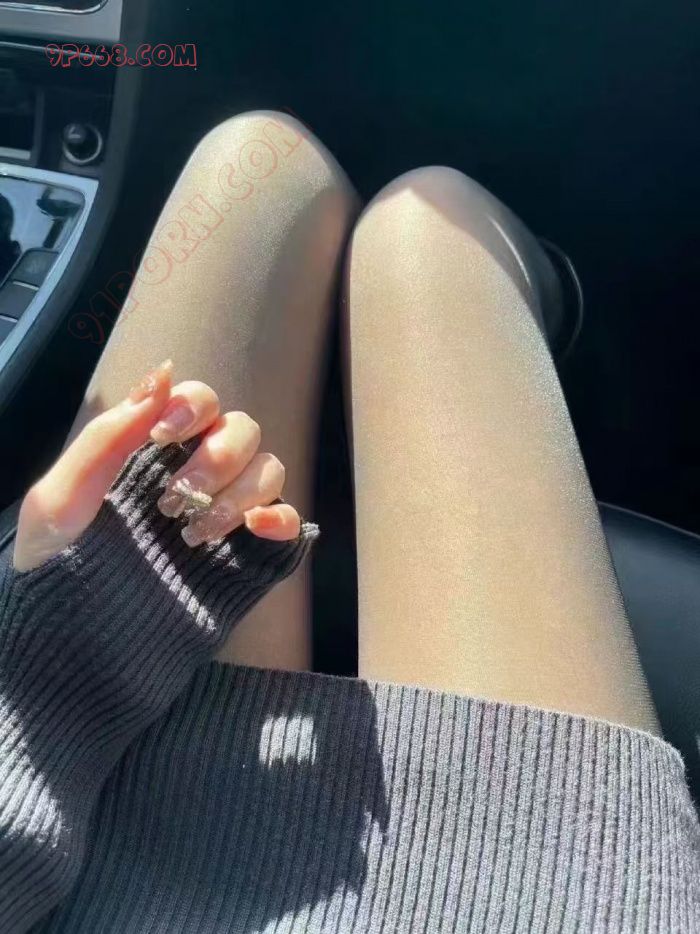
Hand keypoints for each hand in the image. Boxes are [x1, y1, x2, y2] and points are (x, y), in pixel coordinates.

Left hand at [13, 360, 301, 570]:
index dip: (192, 408)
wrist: (75, 644)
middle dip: (215, 459)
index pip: (200, 402)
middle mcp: (197, 477)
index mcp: (155, 454)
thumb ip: (108, 437)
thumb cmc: (57, 569)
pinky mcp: (247, 556)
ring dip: (239, 493)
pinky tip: (254, 530)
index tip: (161, 437)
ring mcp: (226, 515)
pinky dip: (281, 518)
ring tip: (194, 535)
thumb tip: (163, 372)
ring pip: (269, 470)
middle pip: (242, 431)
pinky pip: (287, 520)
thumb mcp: (61, 500)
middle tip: (172, 503)